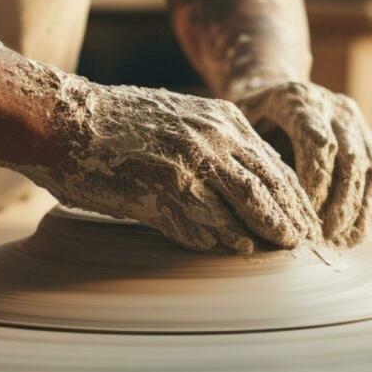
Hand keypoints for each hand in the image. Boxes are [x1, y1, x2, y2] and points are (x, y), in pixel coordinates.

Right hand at [17, 74, 320, 253]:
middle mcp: (215, 135)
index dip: (294, 196)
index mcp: (222, 118)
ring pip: (249, 204)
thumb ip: (213, 146)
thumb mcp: (177, 119)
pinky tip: (237, 251)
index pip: (275, 163)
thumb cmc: (115, 124)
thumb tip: (243, 185)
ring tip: (282, 253)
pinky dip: (225, 239)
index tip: (305, 220)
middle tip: (306, 245)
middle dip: (291, 218)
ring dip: (268, 233)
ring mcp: (193, 160)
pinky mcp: (168, 185)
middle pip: (272, 184)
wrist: (65, 120)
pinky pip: (208, 220)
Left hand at [232, 81, 371, 247]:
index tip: (304, 216)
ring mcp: (353, 120)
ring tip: (342, 242)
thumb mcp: (239, 126)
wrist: (270, 89)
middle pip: (349, 157)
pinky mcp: (365, 136)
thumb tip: (259, 201)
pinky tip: (354, 234)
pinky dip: (369, 206)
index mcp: (298, 100)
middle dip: (339, 203)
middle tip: (324, 237)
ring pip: (369, 168)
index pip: (318, 143)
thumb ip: (252, 154)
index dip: (315, 183)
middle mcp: (332, 106)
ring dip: (358, 209)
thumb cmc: (249, 118)